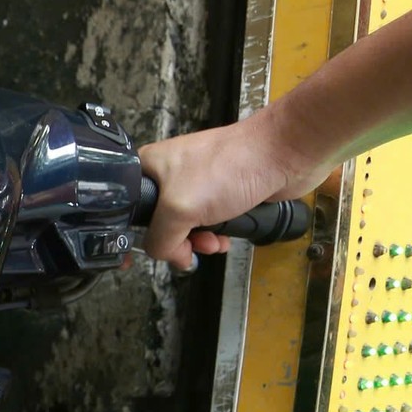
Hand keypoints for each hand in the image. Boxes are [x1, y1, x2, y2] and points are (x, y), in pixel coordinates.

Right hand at [138, 106, 329, 270]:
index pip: (127, 208)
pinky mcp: (222, 193)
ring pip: (186, 226)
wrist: (284, 153)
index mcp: (148, 167)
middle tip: (193, 244)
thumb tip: (171, 257)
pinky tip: (228, 235)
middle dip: (178, 241)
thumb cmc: (228, 169)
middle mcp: (168, 174)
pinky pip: (210, 223)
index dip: (136, 233)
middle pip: (158, 222)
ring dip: (201, 241)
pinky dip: (218, 234)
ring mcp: (197, 183)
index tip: (150, 252)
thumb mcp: (179, 209)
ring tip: (216, 241)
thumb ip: (161, 239)